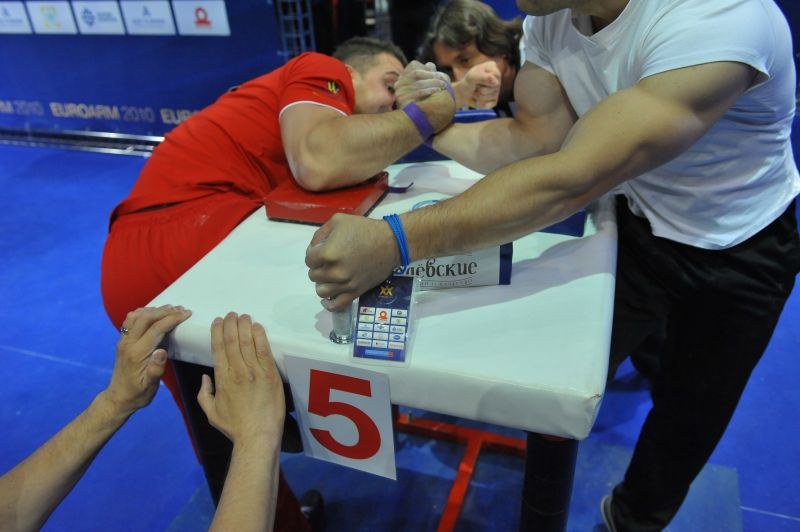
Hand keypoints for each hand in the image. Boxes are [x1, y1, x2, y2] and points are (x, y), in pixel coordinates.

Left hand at [105, 305, 191, 414]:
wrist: (119, 398)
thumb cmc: (137, 394)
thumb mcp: (149, 387)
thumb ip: (155, 370)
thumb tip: (162, 351)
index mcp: (136, 354)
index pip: (155, 329)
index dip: (172, 319)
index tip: (187, 314)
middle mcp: (127, 343)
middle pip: (145, 318)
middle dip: (165, 311)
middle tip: (182, 310)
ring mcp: (123, 341)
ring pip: (136, 316)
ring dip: (154, 310)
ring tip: (171, 309)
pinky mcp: (123, 341)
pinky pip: (130, 320)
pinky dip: (143, 313)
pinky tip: (153, 313)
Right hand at [198, 313, 284, 445]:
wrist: (257, 436)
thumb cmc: (234, 427)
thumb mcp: (211, 412)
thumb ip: (203, 394)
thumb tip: (205, 378)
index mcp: (222, 379)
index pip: (218, 348)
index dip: (217, 332)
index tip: (218, 321)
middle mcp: (238, 372)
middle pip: (233, 341)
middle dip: (231, 324)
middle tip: (232, 314)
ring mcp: (255, 372)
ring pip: (248, 342)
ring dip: (245, 326)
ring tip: (244, 316)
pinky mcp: (270, 375)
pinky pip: (264, 351)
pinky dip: (260, 337)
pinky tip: (257, 327)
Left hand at [306, 213, 398, 310]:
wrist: (391, 242)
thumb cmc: (364, 229)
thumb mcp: (338, 220)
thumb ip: (320, 234)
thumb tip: (312, 250)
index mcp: (328, 253)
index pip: (309, 259)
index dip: (314, 253)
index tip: (322, 250)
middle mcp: (335, 271)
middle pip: (314, 275)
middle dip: (318, 267)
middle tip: (329, 261)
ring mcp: (345, 284)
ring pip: (322, 291)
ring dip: (323, 283)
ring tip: (330, 276)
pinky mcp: (356, 292)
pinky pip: (337, 305)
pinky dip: (329, 304)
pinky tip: (327, 299)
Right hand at [395, 60, 451, 108]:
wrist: (421, 123)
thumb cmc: (427, 103)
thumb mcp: (429, 87)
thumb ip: (430, 75)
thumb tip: (430, 65)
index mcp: (403, 78)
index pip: (413, 66)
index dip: (427, 69)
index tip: (438, 75)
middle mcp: (399, 84)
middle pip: (417, 73)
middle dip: (433, 76)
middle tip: (444, 82)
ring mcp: (399, 93)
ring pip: (418, 83)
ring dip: (434, 83)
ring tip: (444, 87)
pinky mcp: (402, 101)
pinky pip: (418, 92)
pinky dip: (429, 91)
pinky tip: (437, 92)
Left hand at [453, 61, 501, 108]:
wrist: (462, 94)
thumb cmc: (467, 82)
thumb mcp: (471, 77)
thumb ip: (483, 77)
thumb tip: (496, 82)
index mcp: (493, 67)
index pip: (494, 76)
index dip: (483, 80)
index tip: (476, 78)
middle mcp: (497, 78)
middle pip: (494, 87)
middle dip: (481, 89)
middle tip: (476, 86)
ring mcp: (497, 90)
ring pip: (491, 96)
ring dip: (479, 96)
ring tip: (476, 92)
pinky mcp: (494, 100)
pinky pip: (489, 104)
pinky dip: (481, 103)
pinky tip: (478, 99)